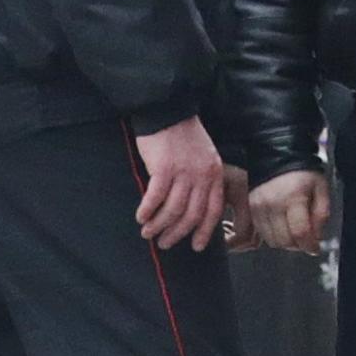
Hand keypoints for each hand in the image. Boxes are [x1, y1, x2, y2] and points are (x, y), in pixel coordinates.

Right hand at [130, 117, 226, 251]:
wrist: (167, 109)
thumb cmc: (182, 133)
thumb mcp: (204, 156)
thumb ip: (202, 179)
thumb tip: (193, 208)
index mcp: (214, 173)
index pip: (213, 210)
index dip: (204, 231)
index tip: (196, 246)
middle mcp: (202, 176)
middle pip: (192, 215)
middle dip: (178, 233)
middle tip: (165, 243)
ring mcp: (184, 172)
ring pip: (173, 210)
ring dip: (159, 225)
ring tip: (148, 233)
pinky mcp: (164, 168)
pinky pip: (155, 198)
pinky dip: (147, 211)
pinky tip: (141, 217)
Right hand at [249, 168, 333, 253]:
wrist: (278, 153)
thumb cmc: (302, 170)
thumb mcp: (321, 188)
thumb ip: (322, 214)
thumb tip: (317, 237)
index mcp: (293, 197)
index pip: (300, 233)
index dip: (310, 246)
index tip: (315, 248)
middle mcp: (273, 203)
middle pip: (284, 241)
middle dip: (298, 245)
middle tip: (306, 239)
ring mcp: (258, 206)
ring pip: (272, 240)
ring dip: (285, 242)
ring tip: (294, 231)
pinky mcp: (250, 207)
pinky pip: (261, 232)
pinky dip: (273, 235)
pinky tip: (282, 226)